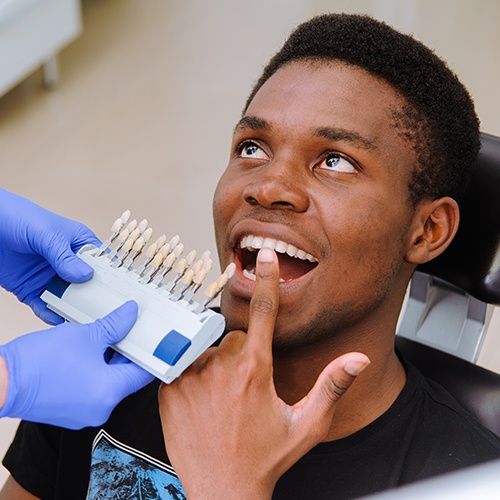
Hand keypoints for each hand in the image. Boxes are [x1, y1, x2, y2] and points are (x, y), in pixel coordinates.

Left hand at [0, 189, 99, 323]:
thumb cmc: (18, 217)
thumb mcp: (46, 235)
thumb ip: (65, 257)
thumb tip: (86, 276)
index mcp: (79, 244)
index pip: (102, 263)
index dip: (112, 278)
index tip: (121, 294)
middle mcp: (68, 263)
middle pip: (87, 285)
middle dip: (94, 299)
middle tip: (103, 314)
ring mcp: (50, 277)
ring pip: (68, 299)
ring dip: (74, 310)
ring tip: (82, 322)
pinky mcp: (31, 289)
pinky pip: (44, 306)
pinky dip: (50, 314)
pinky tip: (56, 320)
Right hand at [0, 301, 153, 428]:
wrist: (0, 382)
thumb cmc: (39, 363)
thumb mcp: (85, 335)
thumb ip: (114, 325)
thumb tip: (130, 315)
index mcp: (110, 393)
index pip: (144, 373)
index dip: (150, 352)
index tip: (153, 339)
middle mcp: (101, 409)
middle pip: (126, 377)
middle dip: (127, 353)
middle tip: (128, 331)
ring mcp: (84, 413)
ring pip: (108, 382)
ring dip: (109, 360)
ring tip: (106, 337)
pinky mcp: (70, 412)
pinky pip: (92, 389)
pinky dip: (94, 371)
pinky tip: (89, 351)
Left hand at [158, 248, 369, 498]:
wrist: (221, 490)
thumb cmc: (265, 458)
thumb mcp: (307, 425)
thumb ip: (332, 386)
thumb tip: (357, 361)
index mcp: (256, 369)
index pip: (263, 311)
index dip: (267, 280)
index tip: (266, 256)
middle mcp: (220, 367)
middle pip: (234, 336)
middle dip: (243, 352)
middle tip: (246, 388)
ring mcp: (191, 376)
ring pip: (209, 349)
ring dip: (218, 364)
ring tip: (224, 400)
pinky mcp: (169, 388)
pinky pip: (185, 363)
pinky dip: (195, 373)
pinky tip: (204, 401)